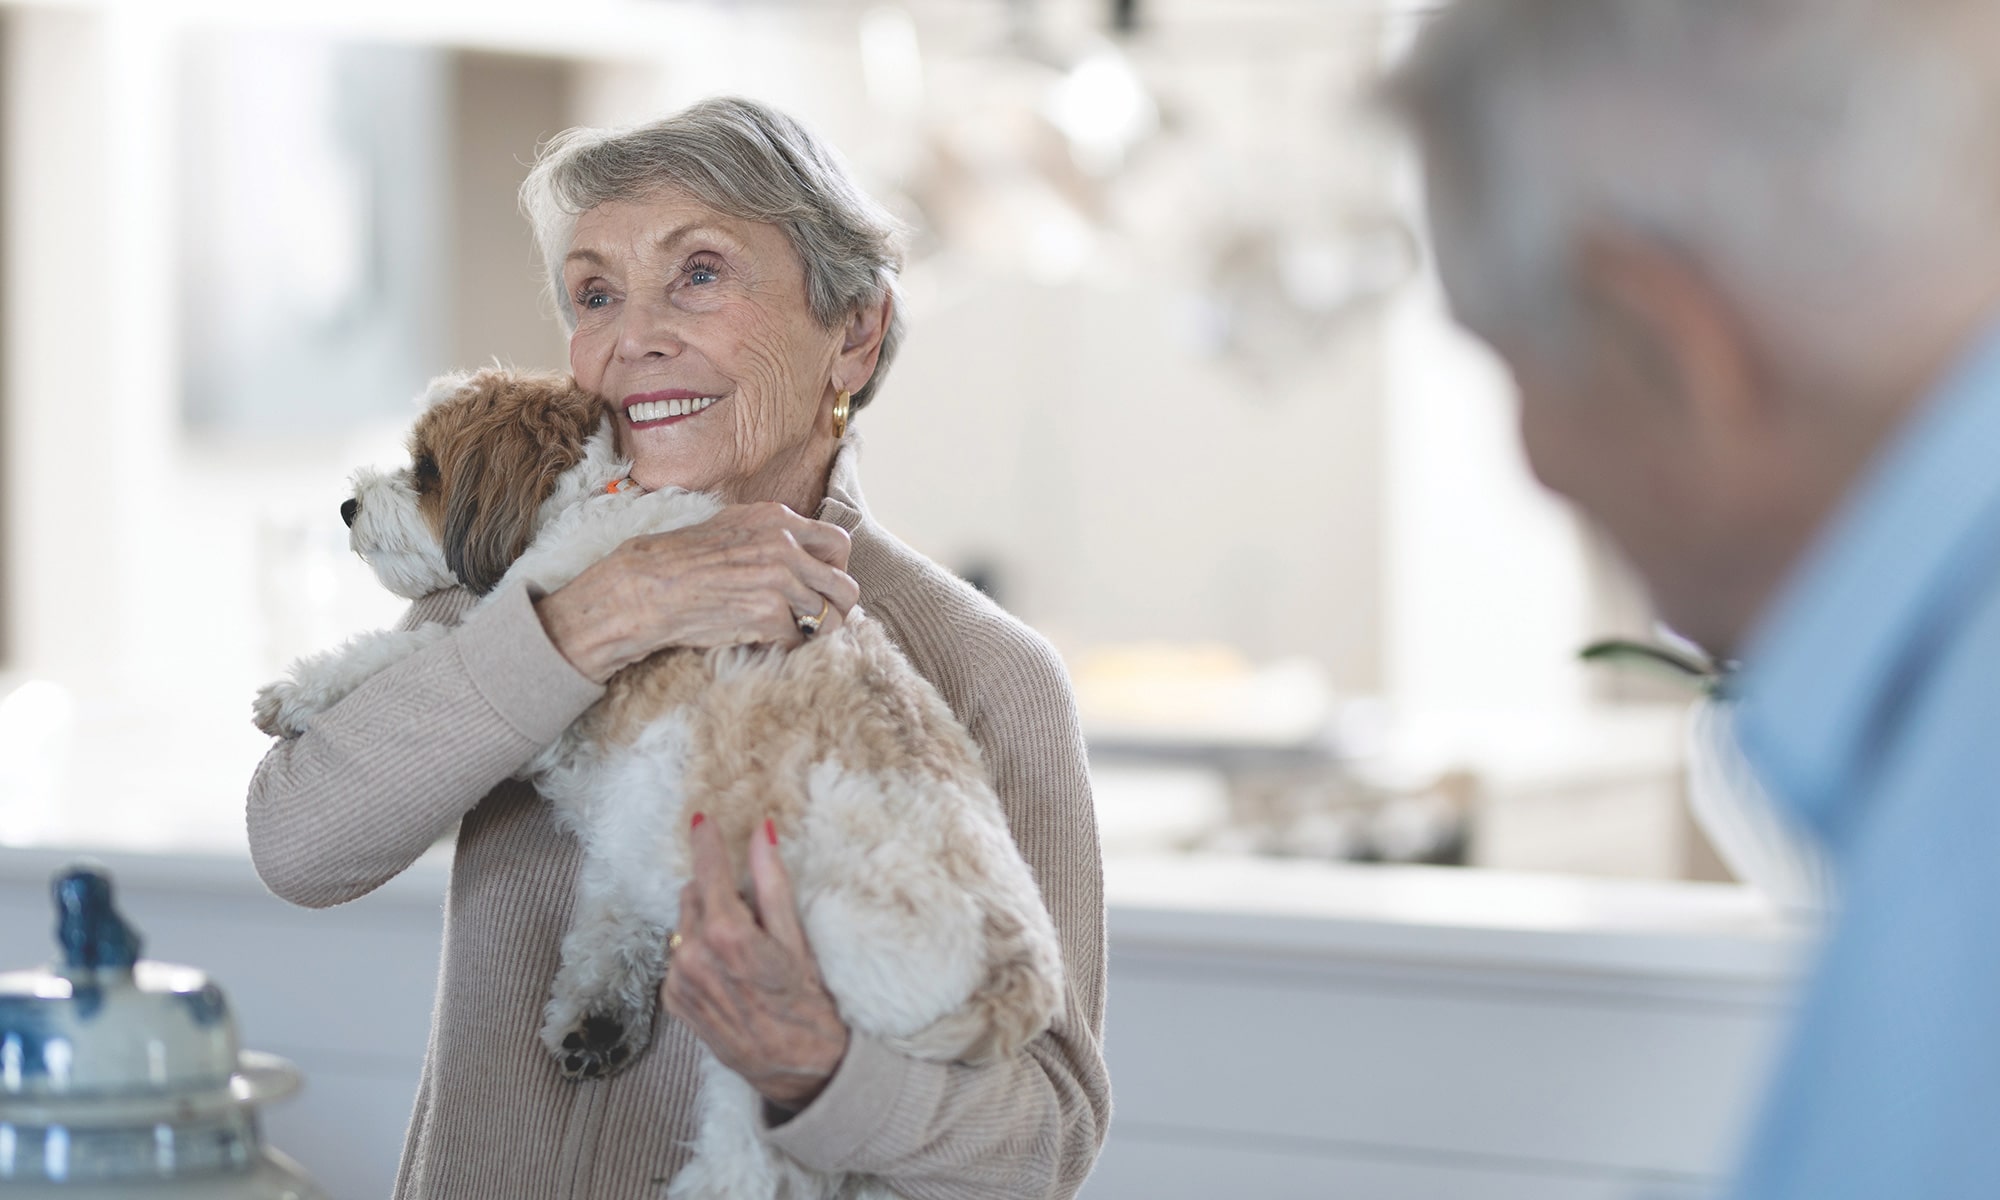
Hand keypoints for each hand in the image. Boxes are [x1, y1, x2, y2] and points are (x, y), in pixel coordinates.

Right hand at [534, 502, 858, 682]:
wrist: (646, 586)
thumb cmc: (681, 560)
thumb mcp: (731, 527)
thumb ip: (772, 535)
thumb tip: (804, 552)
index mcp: (778, 519)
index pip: (839, 544)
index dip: (836, 570)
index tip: (822, 586)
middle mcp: (784, 546)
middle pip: (845, 586)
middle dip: (837, 608)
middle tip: (818, 620)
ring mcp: (779, 581)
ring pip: (829, 619)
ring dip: (813, 633)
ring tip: (791, 635)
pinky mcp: (767, 615)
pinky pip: (799, 640)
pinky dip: (788, 647)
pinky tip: (767, 642)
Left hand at [661, 813, 848, 1112]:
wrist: (797, 1068)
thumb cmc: (806, 1004)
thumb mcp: (795, 938)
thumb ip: (772, 883)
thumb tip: (762, 834)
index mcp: (726, 935)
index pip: (708, 872)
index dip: (707, 842)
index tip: (702, 819)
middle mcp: (693, 956)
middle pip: (693, 896)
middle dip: (717, 892)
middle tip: (751, 914)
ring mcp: (679, 982)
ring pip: (684, 926)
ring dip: (706, 924)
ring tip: (742, 952)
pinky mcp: (673, 1001)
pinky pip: (679, 957)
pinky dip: (699, 954)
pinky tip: (728, 974)